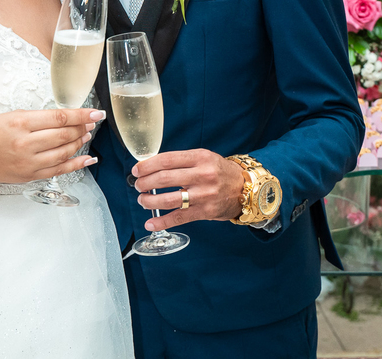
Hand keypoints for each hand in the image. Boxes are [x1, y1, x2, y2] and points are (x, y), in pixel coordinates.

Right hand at [0, 108, 103, 188]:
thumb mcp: (11, 116)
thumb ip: (37, 117)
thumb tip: (65, 118)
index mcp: (20, 124)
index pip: (58, 118)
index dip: (80, 115)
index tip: (94, 113)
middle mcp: (25, 144)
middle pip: (64, 136)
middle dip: (82, 128)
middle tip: (91, 122)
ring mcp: (28, 163)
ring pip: (64, 153)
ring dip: (79, 143)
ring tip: (86, 135)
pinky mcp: (30, 176)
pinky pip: (59, 171)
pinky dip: (76, 164)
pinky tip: (87, 158)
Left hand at [132, 149, 246, 231]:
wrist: (245, 189)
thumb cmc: (219, 171)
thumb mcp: (203, 157)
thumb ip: (181, 161)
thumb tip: (151, 167)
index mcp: (200, 157)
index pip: (167, 160)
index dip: (147, 165)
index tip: (137, 170)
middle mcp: (202, 175)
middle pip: (164, 179)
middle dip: (145, 183)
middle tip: (138, 185)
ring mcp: (204, 195)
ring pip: (169, 199)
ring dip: (149, 201)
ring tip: (142, 200)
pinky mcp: (205, 212)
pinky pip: (179, 218)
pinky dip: (162, 222)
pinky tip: (150, 224)